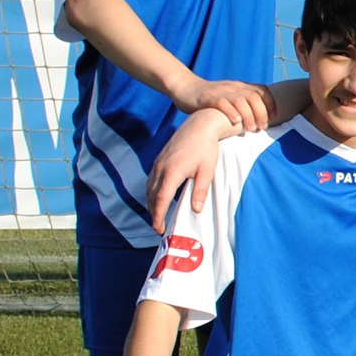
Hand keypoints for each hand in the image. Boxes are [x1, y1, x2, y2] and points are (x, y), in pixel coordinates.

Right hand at [148, 107, 233, 230]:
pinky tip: (158, 198)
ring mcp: (158, 163)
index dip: (159, 216)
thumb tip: (196, 210)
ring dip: (151, 203)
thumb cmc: (206, 149)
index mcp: (172, 172)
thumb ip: (200, 191)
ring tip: (157, 216)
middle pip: (152, 196)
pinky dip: (152, 192)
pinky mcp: (159, 160)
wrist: (199, 126)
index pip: (161, 200)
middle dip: (154, 213)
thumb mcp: (207, 171)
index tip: (159, 228)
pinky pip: (151, 180)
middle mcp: (161, 168)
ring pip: (149, 188)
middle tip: (159, 228)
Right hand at [174, 76, 270, 134]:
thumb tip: (253, 124)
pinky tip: (235, 122)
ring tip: (251, 128)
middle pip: (254, 97)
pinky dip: (231, 112)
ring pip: (240, 100)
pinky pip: (222, 103)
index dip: (271, 103)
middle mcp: (233, 87)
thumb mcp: (228, 98)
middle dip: (261, 113)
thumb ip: (241, 107)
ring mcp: (221, 92)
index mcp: (240, 87)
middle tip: (262, 127)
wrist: (185, 87)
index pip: (261, 91)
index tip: (274, 116)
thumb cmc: (209, 98)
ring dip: (249, 115)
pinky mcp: (208, 97)